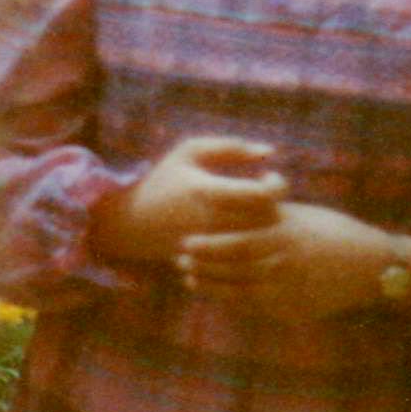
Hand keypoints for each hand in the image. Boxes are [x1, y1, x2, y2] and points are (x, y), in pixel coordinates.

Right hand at [91, 135, 285, 262]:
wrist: (134, 221)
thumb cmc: (168, 179)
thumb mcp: (190, 152)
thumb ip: (230, 147)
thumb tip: (270, 152)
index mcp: (205, 191)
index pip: (261, 194)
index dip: (276, 185)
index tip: (270, 178)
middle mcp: (208, 222)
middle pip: (267, 221)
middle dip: (276, 207)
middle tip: (267, 198)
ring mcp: (209, 247)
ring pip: (261, 245)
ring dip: (269, 230)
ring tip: (260, 216)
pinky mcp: (210, 264)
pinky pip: (249, 263)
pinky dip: (259, 251)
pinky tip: (251, 235)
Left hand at [178, 202, 410, 321]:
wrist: (374, 266)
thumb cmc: (334, 231)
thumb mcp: (300, 215)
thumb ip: (266, 213)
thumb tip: (228, 201)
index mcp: (286, 235)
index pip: (237, 242)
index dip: (208, 245)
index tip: (184, 241)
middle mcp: (286, 263)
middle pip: (235, 268)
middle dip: (203, 265)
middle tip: (178, 260)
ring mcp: (292, 289)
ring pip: (242, 291)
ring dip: (212, 286)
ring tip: (190, 279)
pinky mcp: (298, 309)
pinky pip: (259, 308)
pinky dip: (235, 302)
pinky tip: (218, 296)